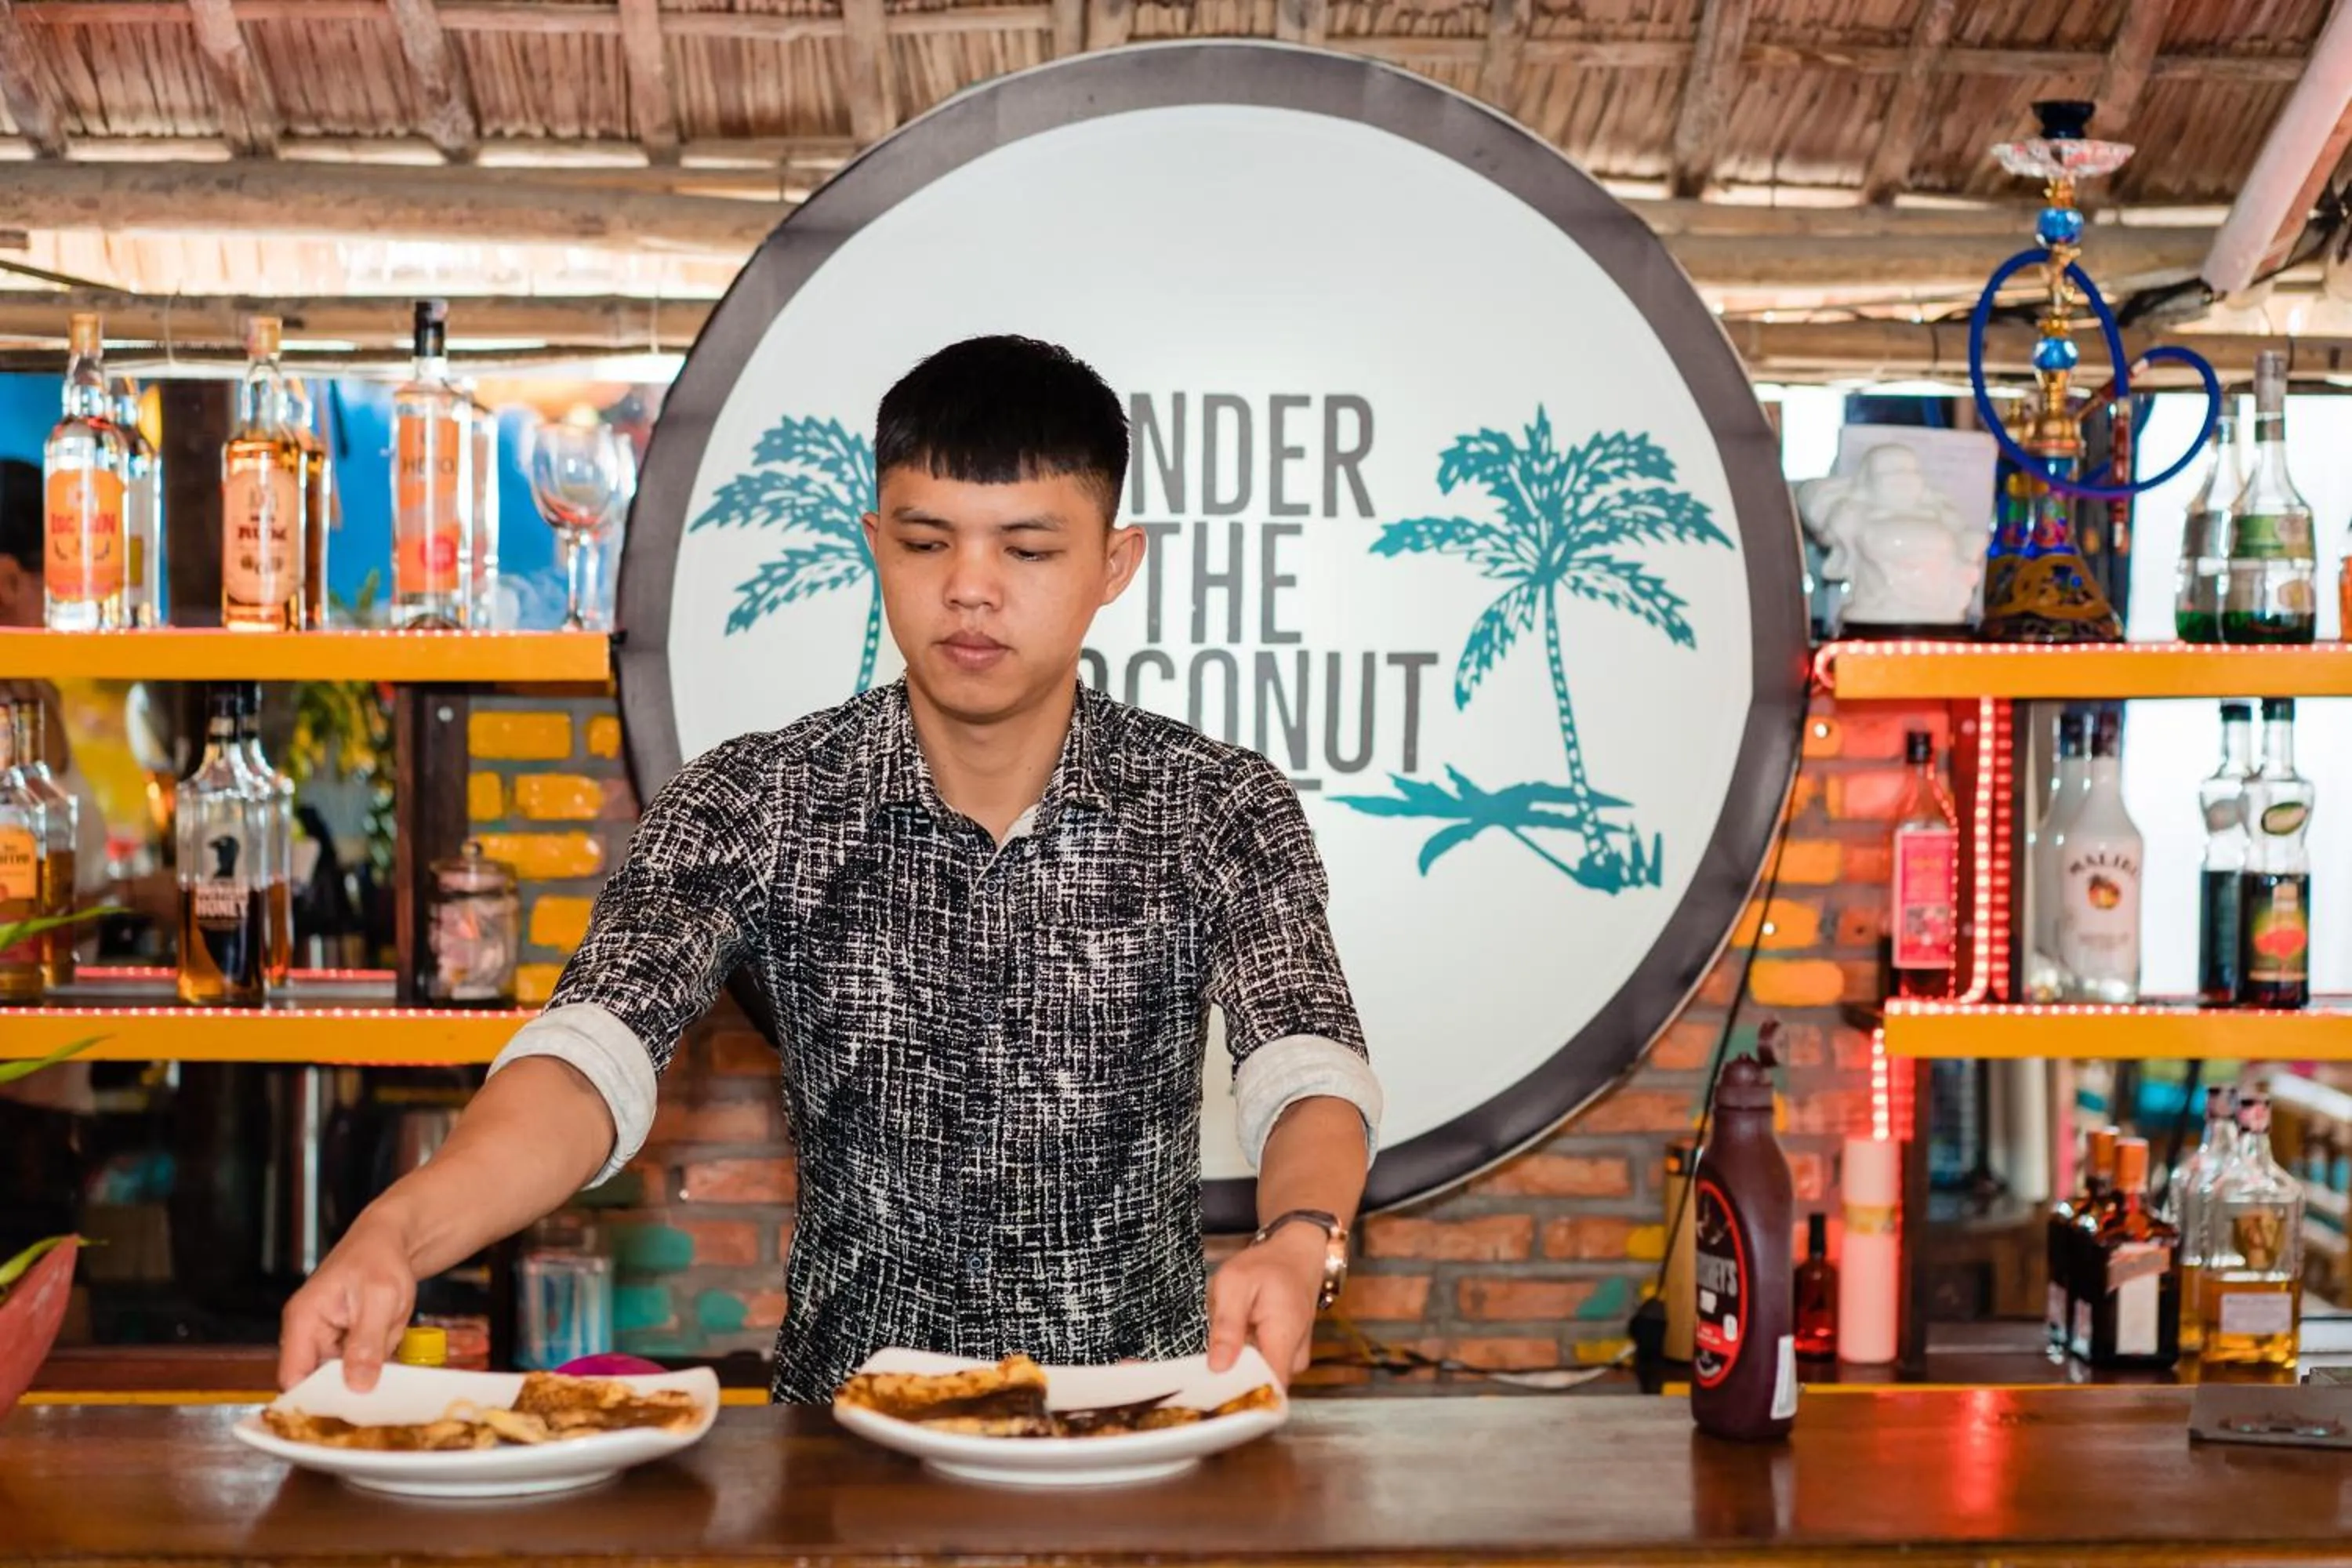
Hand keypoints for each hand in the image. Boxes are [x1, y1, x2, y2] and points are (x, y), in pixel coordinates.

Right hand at [277, 1208, 419, 1393]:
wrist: (389, 1240)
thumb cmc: (380, 1259)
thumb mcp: (381, 1298)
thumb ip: (367, 1343)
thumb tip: (357, 1386)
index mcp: (303, 1321)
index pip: (293, 1377)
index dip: (314, 1401)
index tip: (342, 1417)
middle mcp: (306, 1334)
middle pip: (316, 1383)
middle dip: (347, 1389)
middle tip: (376, 1393)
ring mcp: (323, 1339)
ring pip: (341, 1378)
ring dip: (367, 1371)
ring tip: (387, 1348)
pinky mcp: (342, 1343)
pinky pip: (356, 1366)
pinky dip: (375, 1363)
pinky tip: (389, 1347)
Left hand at [1206, 1224, 1326, 1386]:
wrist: (1297, 1255)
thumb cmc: (1267, 1265)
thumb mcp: (1235, 1283)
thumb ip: (1227, 1325)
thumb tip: (1218, 1368)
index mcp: (1283, 1338)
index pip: (1265, 1389)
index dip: (1235, 1395)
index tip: (1207, 1393)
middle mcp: (1294, 1358)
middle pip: (1257, 1387)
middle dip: (1228, 1377)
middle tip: (1204, 1356)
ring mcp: (1292, 1360)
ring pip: (1256, 1377)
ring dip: (1235, 1363)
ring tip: (1223, 1338)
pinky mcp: (1287, 1358)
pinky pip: (1261, 1367)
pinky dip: (1243, 1357)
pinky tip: (1235, 1339)